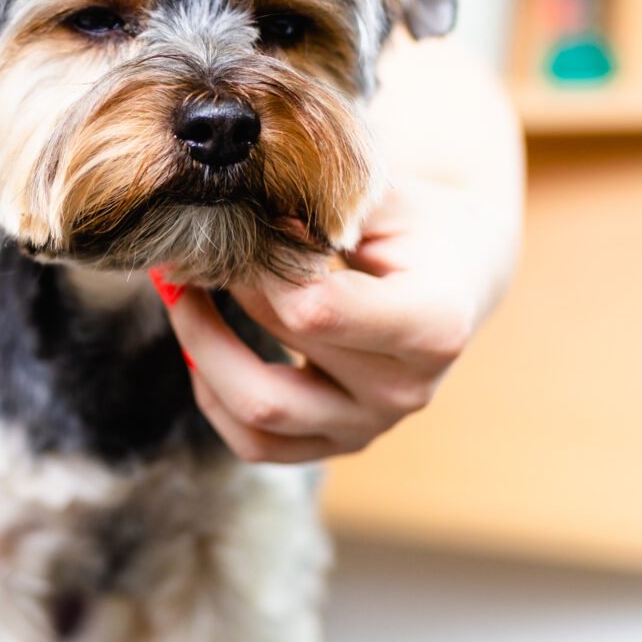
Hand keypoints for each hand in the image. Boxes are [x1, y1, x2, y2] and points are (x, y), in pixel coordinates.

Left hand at [155, 180, 493, 463]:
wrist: (459, 275)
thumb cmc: (421, 225)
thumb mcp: (388, 198)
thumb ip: (323, 209)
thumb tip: (242, 218)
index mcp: (431, 327)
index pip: (315, 311)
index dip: (258, 268)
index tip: (235, 226)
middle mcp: (405, 391)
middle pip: (283, 350)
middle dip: (224, 295)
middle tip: (195, 248)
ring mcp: (371, 425)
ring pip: (259, 413)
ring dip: (203, 348)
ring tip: (182, 291)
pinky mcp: (340, 441)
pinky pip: (256, 443)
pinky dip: (214, 395)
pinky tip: (199, 343)